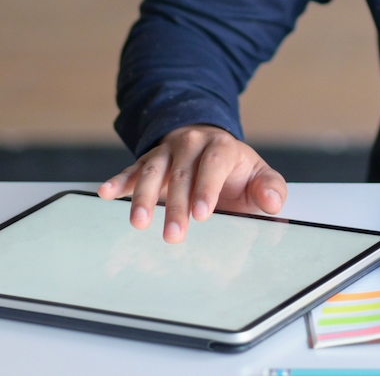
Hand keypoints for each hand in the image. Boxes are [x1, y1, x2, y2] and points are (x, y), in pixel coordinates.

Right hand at [97, 124, 286, 242]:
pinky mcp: (147, 161)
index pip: (213, 164)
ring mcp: (166, 152)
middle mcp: (191, 144)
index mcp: (221, 147)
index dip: (206, 188)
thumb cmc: (235, 170)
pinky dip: (117, 182)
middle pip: (181, 174)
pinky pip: (131, 171)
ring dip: (143, 197)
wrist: (210, 144)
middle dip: (175, 206)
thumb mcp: (259, 175)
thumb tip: (273, 203)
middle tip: (173, 235)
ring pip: (152, 171)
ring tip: (138, 223)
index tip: (201, 214)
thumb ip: (270, 188)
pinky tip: (106, 193)